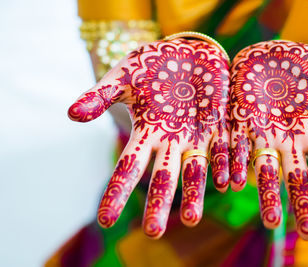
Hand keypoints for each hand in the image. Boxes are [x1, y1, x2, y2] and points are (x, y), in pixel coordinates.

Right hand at [68, 38, 229, 237]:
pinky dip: (226, 165)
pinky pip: (224, 148)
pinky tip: (229, 183)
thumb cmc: (151, 65)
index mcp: (147, 132)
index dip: (118, 191)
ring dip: (195, 193)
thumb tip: (71, 115)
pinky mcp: (220, 125)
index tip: (105, 219)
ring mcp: (197, 136)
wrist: (188, 52)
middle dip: (159, 203)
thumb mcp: (124, 76)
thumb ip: (101, 95)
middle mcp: (172, 141)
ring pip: (196, 170)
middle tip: (153, 233)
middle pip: (164, 176)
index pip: (129, 167)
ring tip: (192, 219)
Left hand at [230, 40, 307, 239]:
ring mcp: (262, 135)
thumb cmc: (307, 70)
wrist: (272, 54)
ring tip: (272, 222)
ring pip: (265, 170)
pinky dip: (234, 166)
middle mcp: (288, 142)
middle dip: (302, 204)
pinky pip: (236, 149)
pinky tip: (231, 184)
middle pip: (296, 177)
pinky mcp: (240, 124)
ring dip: (267, 195)